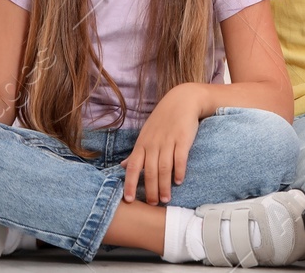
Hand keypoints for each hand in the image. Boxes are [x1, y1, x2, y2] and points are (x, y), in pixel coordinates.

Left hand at [122, 85, 204, 203]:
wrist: (182, 101)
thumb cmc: (163, 120)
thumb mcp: (146, 135)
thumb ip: (136, 153)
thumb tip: (122, 166)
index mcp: (141, 145)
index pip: (132, 168)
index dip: (129, 185)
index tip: (129, 200)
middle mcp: (153, 144)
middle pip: (149, 172)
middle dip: (150, 190)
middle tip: (154, 204)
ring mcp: (168, 141)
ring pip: (163, 168)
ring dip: (164, 185)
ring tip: (166, 199)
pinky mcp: (183, 138)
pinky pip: (180, 158)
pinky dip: (179, 171)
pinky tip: (179, 181)